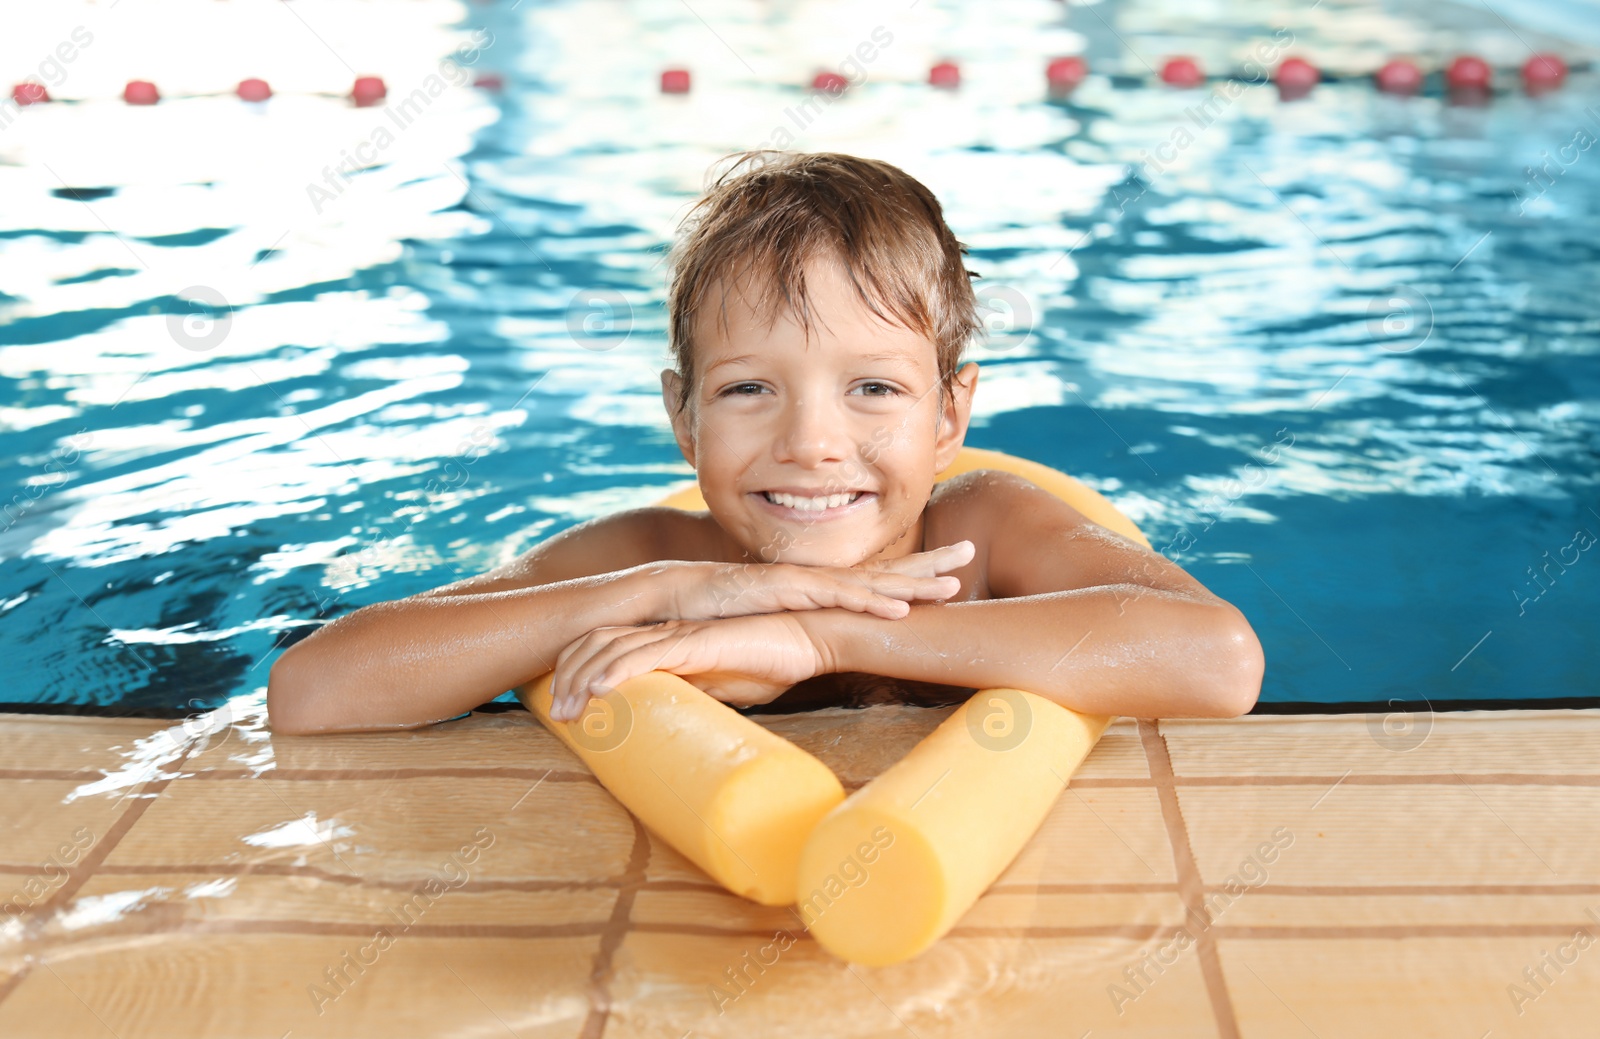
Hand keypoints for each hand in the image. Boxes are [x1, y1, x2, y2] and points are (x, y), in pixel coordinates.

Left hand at [546, 613, 827, 721]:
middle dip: (569, 677)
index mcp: (671, 640)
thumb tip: (674, 722)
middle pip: (599, 644)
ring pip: (614, 649)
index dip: (581, 673)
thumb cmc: (772, 662)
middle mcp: (668, 631)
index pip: (610, 648)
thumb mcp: (723, 686)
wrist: (809, 639)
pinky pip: (647, 654)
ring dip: (584, 680)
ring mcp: (680, 634)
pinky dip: (618, 670)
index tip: (568, 708)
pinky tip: (599, 690)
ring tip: (567, 711)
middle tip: (557, 716)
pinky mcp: (697, 642)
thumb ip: (696, 693)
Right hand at [661, 540, 973, 621]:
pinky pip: (832, 599)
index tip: (951, 573)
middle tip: (970, 551)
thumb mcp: (767, 631)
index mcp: (816, 589)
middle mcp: (813, 580)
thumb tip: (817, 660)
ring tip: (950, 585)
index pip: (874, 579)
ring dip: (910, 584)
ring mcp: (800, 583)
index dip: (912, 574)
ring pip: (866, 582)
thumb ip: (794, 639)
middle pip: (881, 570)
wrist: (666, 600)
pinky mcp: (782, 591)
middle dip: (927, 563)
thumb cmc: (714, 618)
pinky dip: (868, 604)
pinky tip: (898, 611)